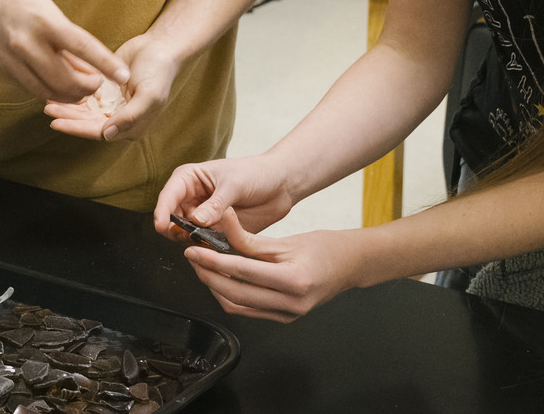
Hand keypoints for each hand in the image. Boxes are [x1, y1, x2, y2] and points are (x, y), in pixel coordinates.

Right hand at [0, 0, 127, 102]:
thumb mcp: (49, 10)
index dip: (106, 64)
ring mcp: (8, 59)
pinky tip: (53, 85)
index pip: (82, 47)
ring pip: (45, 91)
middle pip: (63, 80)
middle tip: (96, 86)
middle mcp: (25, 43)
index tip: (124, 76)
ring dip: (67, 96)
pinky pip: (27, 89)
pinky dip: (45, 90)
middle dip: (85, 88)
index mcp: (44, 21)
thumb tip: (89, 69)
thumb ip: (67, 40)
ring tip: (79, 91)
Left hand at [44, 33, 182, 140]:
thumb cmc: (159, 71)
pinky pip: (86, 96)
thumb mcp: (150, 95)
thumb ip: (131, 117)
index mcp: (132, 126)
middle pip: (88, 122)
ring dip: (67, 107)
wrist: (161, 46)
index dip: (77, 128)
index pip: (99, 132)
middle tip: (48, 109)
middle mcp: (120, 119)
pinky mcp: (106, 90)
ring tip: (48, 101)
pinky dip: (73, 94)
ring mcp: (113, 104)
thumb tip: (108, 134)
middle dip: (68, 117)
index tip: (57, 123)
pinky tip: (57, 90)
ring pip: (85, 110)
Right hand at [153, 156, 298, 237]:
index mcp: (189, 179)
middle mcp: (191, 198)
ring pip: (185, 234)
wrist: (280, 185)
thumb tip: (195, 220)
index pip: (168, 195)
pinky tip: (217, 245)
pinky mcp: (214, 231)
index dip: (162, 211)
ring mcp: (202, 216)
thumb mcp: (235, 185)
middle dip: (176, 230)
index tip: (162, 226)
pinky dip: (206, 247)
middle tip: (190, 236)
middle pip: (171, 218)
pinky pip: (203, 244)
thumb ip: (215, 204)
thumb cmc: (256, 173)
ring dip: (192, 240)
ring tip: (209, 239)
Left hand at [183, 222, 363, 322]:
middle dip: (208, 276)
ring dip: (216, 288)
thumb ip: (249, 238)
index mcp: (293, 281)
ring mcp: (288, 315)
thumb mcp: (285, 240)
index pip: (242, 273)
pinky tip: (222, 280)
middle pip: (235, 294)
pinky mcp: (284, 318)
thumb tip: (221, 224)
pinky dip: (230, 296)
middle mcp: (290, 304)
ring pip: (238, 307)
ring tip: (204, 267)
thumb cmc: (323, 248)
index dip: (212, 262)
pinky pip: (248, 311)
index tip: (193, 251)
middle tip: (193, 258)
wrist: (350, 265)